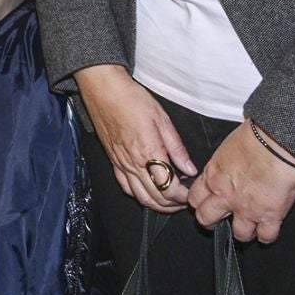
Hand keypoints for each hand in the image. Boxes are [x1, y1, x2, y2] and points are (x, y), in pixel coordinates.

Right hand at [73, 64, 195, 212]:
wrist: (104, 90)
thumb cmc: (131, 99)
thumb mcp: (162, 119)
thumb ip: (177, 148)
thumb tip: (189, 168)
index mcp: (149, 152)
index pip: (169, 187)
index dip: (183, 196)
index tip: (191, 193)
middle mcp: (133, 163)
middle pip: (155, 198)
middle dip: (172, 204)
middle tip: (184, 201)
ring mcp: (121, 164)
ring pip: (139, 197)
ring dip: (157, 205)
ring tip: (169, 201)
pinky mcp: (113, 161)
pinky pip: (125, 187)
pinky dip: (138, 196)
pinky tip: (146, 192)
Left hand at [188, 120, 294, 242]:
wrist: (279, 141)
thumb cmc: (256, 136)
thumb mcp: (227, 148)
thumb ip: (223, 164)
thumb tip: (226, 168)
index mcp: (213, 175)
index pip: (194, 197)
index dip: (199, 202)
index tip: (203, 203)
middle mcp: (226, 194)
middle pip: (206, 218)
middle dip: (210, 220)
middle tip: (218, 219)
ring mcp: (247, 208)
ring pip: (238, 234)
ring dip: (242, 232)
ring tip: (247, 227)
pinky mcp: (270, 215)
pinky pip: (266, 236)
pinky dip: (267, 235)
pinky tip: (267, 230)